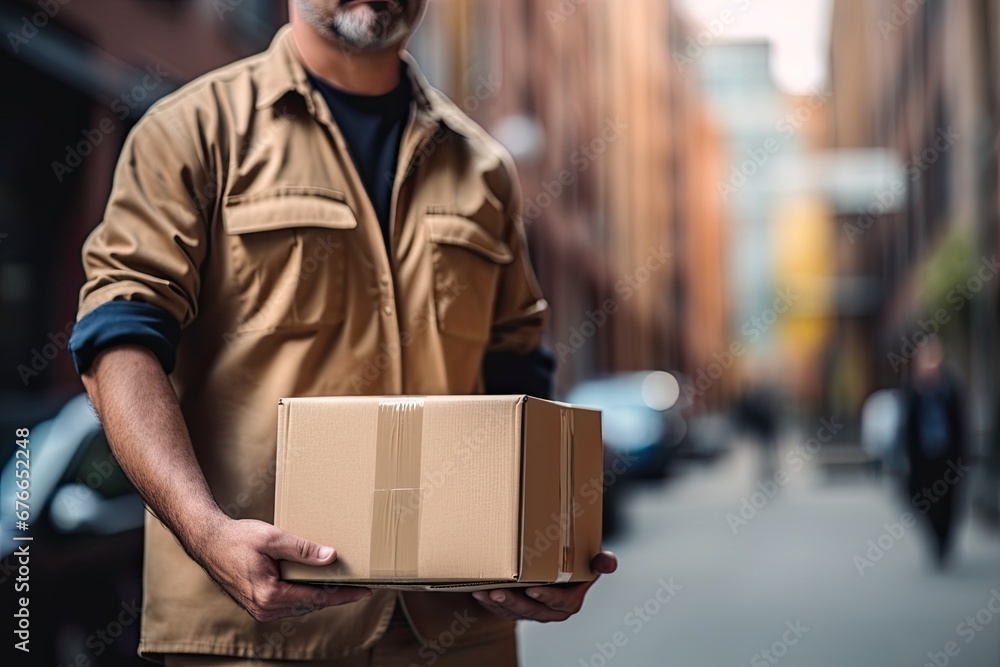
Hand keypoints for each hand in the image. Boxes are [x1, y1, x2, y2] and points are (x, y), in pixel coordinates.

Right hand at [186, 516, 370, 621]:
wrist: (209, 542)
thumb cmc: (237, 538)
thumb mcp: (273, 538)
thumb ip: (302, 550)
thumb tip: (331, 557)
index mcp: (270, 595)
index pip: (316, 597)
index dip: (342, 594)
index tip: (364, 591)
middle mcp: (265, 608)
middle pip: (311, 603)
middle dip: (335, 595)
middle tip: (359, 586)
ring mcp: (260, 609)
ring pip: (300, 605)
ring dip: (320, 595)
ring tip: (342, 584)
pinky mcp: (258, 605)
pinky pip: (289, 603)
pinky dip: (304, 594)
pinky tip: (315, 583)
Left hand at [472, 551, 616, 621]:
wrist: (560, 568)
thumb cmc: (576, 564)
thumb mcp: (590, 561)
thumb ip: (601, 562)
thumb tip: (609, 562)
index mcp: (569, 602)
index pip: (559, 603)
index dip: (546, 598)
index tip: (532, 589)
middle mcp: (550, 612)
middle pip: (531, 610)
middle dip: (513, 603)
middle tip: (498, 591)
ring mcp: (532, 611)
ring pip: (513, 612)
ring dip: (497, 603)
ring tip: (484, 592)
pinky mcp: (516, 609)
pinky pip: (502, 609)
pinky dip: (489, 601)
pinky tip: (478, 591)